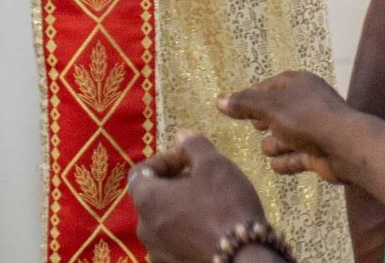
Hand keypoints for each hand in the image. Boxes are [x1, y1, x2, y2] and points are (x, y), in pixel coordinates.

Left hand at [126, 131, 270, 262]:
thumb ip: (194, 145)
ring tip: (210, 202)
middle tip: (203, 177)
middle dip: (175, 182)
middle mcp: (145, 229)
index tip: (187, 158)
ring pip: (164, 221)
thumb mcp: (214, 164)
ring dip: (181, 207)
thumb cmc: (225, 207)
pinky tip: (212, 227)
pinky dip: (186, 230)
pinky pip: (174, 242)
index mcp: (147, 200)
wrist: (244, 259)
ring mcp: (158, 253)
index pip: (140, 172)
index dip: (163, 160)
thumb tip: (182, 135)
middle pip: (153, 197)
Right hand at [222, 70, 356, 182]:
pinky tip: (276, 166)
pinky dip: (287, 161)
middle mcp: (308, 103)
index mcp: (299, 84)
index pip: (270, 86)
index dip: (252, 95)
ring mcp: (315, 129)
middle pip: (280, 110)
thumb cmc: (306, 118)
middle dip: (266, 119)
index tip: (235, 106)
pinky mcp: (319, 153)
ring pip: (289, 135)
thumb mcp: (270, 108)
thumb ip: (244, 105)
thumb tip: (218, 100)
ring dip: (277, 143)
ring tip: (268, 148)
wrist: (345, 147)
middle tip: (255, 125)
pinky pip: (297, 157)